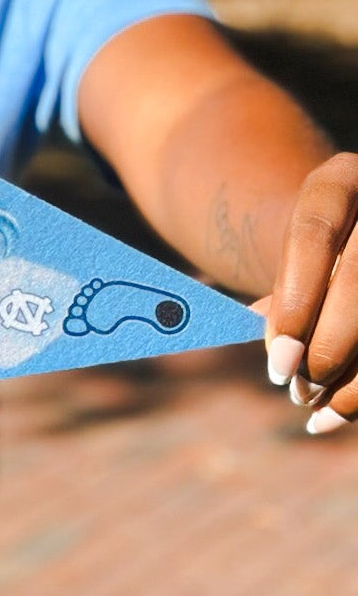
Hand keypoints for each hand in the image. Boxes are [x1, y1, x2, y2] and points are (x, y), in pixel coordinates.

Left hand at [262, 153, 357, 435]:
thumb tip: (248, 343)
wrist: (349, 238)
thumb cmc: (310, 257)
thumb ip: (278, 296)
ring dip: (355, 376)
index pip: (314, 233)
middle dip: (329, 344)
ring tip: (316, 409)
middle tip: (298, 388)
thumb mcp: (291, 261)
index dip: (295, 299)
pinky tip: (340, 413)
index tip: (278, 359)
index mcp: (336, 182)